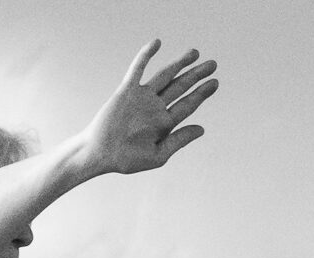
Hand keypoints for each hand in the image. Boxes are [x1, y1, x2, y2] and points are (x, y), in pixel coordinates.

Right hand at [78, 40, 218, 176]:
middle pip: (180, 87)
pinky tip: (157, 43)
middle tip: (213, 65)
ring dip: (179, 64)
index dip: (201, 94)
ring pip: (164, 76)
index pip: (187, 105)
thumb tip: (201, 129)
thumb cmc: (125, 159)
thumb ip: (179, 141)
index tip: (214, 84)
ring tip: (195, 53)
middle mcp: (154, 108)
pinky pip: (138, 69)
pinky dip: (146, 55)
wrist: (98, 154)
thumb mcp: (158, 155)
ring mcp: (141, 97)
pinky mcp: (126, 90)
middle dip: (196, 76)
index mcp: (163, 123)